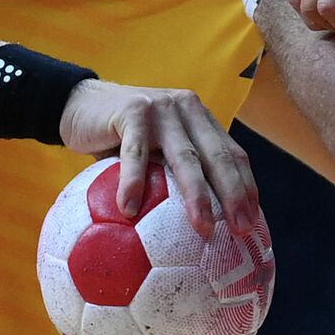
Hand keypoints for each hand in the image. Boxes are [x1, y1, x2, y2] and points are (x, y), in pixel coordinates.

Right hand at [59, 79, 258, 236]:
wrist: (80, 103)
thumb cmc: (121, 138)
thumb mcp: (155, 151)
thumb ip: (174, 175)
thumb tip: (197, 231)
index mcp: (200, 119)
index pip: (233, 153)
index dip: (247, 187)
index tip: (254, 222)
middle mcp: (188, 109)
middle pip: (218, 156)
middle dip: (234, 194)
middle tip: (241, 229)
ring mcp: (162, 108)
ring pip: (185, 157)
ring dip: (196, 196)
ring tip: (203, 228)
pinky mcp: (132, 111)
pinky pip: (135, 153)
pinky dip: (134, 183)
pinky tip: (130, 210)